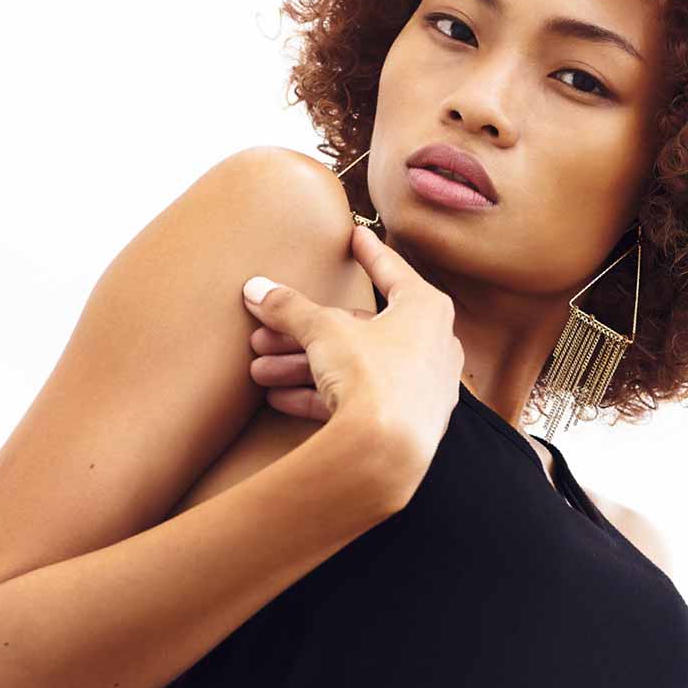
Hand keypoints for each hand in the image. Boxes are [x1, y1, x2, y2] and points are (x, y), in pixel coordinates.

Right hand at [240, 223, 461, 485]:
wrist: (389, 452)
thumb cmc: (373, 376)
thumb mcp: (324, 331)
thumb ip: (291, 308)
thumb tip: (256, 290)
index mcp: (425, 309)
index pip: (391, 271)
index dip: (369, 252)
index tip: (356, 235)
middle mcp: (431, 346)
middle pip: (358, 328)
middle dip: (305, 331)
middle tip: (265, 331)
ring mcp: (421, 388)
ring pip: (352, 366)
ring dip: (302, 366)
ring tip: (260, 370)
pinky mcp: (406, 423)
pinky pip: (358, 400)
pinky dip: (319, 396)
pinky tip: (279, 398)